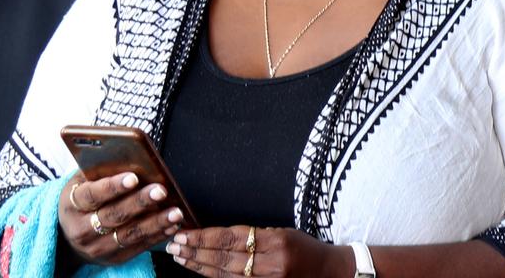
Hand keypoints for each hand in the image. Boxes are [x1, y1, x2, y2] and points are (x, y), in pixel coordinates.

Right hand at [58, 172, 184, 265]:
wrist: (71, 237)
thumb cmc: (85, 199)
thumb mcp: (83, 182)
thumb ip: (103, 171)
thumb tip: (134, 159)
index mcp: (72, 205)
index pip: (92, 195)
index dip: (112, 186)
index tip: (133, 177)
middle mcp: (81, 229)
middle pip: (113, 215)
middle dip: (139, 202)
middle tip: (161, 191)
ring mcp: (96, 247)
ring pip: (129, 234)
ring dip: (155, 223)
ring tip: (175, 211)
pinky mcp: (113, 258)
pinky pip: (138, 247)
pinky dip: (157, 236)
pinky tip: (172, 225)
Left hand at [166, 225, 352, 276]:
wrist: (331, 272)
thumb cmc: (307, 249)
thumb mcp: (284, 233)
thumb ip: (255, 235)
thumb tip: (220, 236)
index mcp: (276, 241)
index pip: (232, 237)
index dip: (205, 236)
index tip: (185, 232)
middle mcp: (272, 263)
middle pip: (224, 257)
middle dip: (196, 251)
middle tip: (173, 245)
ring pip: (225, 274)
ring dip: (199, 266)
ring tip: (180, 258)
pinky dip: (214, 277)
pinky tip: (200, 271)